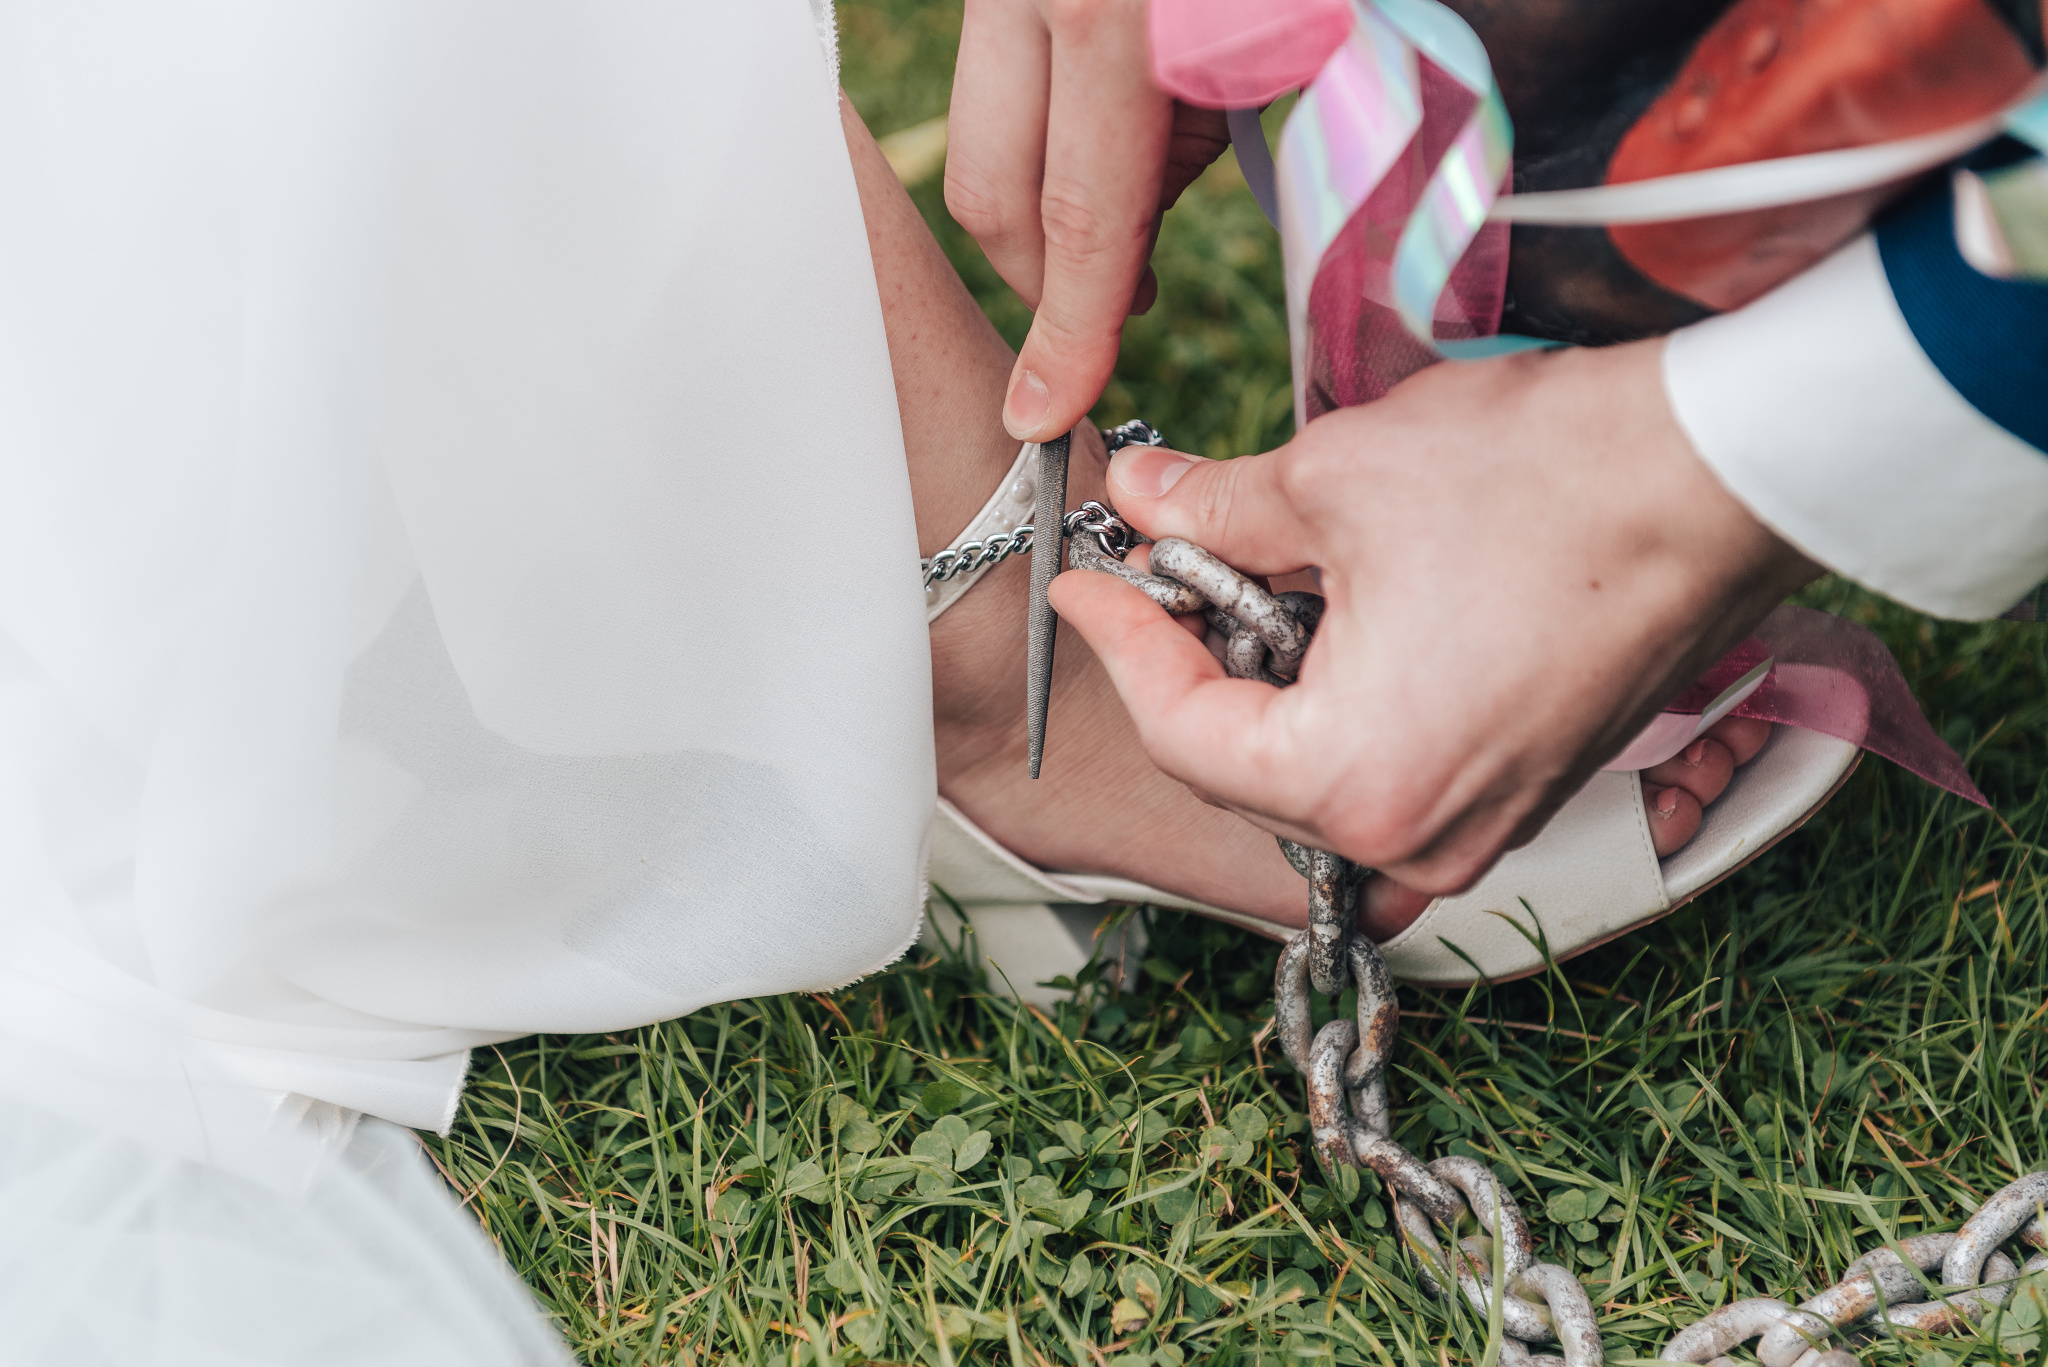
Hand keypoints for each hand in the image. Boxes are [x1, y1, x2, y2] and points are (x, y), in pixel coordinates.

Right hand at [945, 0, 1230, 442]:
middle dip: (1040, 283)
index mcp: (1108, 17)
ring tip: (1129, 216)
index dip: (1068, 333)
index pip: (1079, 219)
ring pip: (980, 139)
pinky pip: (998, 79)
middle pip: (989, 194)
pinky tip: (1118, 131)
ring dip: (1040, 205)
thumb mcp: (1289, 44)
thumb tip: (1126, 264)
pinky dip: (1046, 129)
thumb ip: (1205, 149)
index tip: (1044, 410)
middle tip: (1102, 314)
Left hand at [1048, 339, 1820, 894]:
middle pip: (1242, 770)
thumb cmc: (1545, 479)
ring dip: (1264, 686)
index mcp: (1359, 783)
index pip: (1181, 735)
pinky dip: (1340, 702)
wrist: (1722, 474)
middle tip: (1157, 570)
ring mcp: (1484, 826)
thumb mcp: (1335, 480)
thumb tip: (1142, 501)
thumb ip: (1214, 511)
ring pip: (1314, 776)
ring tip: (1241, 583)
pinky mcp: (1525, 791)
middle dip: (1188, 668)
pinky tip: (1328, 613)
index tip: (1086, 580)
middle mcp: (1421, 840)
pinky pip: (1391, 770)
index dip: (1120, 646)